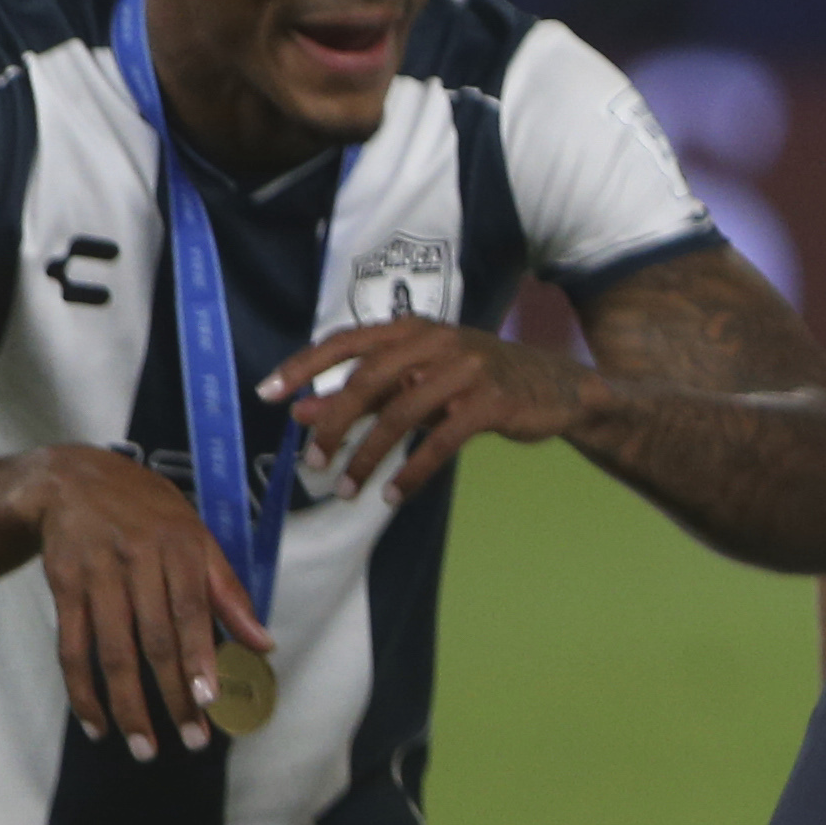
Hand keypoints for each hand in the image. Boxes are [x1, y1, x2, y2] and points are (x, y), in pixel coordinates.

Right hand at [18, 443, 257, 757]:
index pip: (189, 612)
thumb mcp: (198, 536)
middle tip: (191, 739)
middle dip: (171, 694)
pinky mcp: (62, 590)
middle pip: (151, 639)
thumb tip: (265, 644)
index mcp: (179, 548)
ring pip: (110, 651)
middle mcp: (136, 563)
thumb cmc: (150, 512)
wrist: (74, 480)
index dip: (198, 658)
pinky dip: (82, 689)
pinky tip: (96, 723)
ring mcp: (95, 577)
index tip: (209, 700)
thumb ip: (228, 592)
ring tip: (145, 746)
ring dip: (126, 705)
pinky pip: (70, 648)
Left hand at [267, 316, 589, 504]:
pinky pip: (440, 442)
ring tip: (347, 488)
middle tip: (312, 461)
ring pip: (401, 416)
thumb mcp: (418, 381)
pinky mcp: (492, 403)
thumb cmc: (478, 382)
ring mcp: (468, 370)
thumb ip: (364, 394)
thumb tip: (300, 412)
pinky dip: (412, 472)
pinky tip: (394, 495)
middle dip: (333, 424)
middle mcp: (437, 342)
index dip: (303, 366)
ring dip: (367, 457)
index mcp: (414, 329)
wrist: (557, 387)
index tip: (268, 393)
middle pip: (368, 382)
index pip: (346, 342)